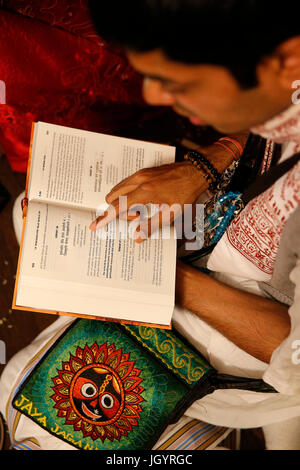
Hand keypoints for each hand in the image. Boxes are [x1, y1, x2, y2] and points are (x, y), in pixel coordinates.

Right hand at [89, 161, 208, 240]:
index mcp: (144, 192)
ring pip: (118, 189)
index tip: (95, 226)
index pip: (118, 207)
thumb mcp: (171, 213)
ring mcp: (140, 174)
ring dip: (123, 202)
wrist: (196, 172)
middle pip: (113, 197)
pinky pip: (126, 184)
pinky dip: (128, 194)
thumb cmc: (186, 193)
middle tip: (137, 218)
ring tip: (142, 210)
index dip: (105, 218)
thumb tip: (137, 237)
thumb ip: (151, 225)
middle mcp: (139, 181)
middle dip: (118, 210)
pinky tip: (142, 201)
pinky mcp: (144, 172)